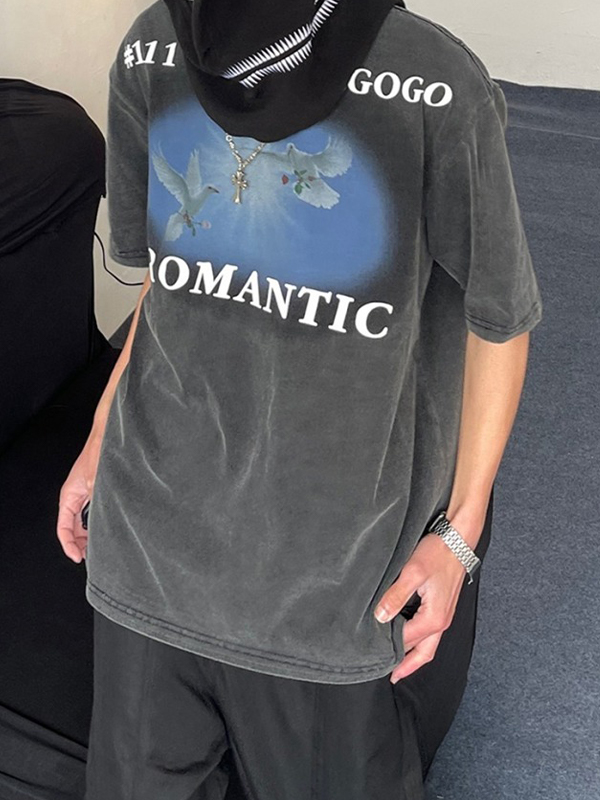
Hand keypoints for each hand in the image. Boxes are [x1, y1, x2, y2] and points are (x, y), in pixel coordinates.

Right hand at [56, 426, 104, 562]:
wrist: (110, 435)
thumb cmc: (100, 452)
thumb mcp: (97, 483)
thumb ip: (97, 505)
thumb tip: (99, 527)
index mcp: (69, 496)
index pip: (63, 529)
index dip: (69, 546)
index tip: (78, 557)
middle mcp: (76, 497)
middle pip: (74, 529)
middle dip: (81, 544)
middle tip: (92, 557)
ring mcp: (87, 495)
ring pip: (85, 522)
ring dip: (91, 535)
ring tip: (101, 546)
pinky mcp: (98, 492)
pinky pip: (95, 513)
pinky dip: (99, 523)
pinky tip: (110, 529)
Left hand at [374, 532, 471, 682]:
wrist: (458, 539)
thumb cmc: (438, 553)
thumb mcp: (413, 573)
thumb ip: (396, 596)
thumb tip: (380, 617)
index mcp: (434, 618)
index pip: (407, 641)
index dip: (390, 649)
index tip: (373, 656)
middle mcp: (441, 621)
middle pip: (423, 653)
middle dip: (407, 666)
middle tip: (391, 676)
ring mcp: (444, 615)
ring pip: (429, 645)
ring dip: (413, 655)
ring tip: (397, 662)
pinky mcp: (443, 606)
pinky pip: (431, 632)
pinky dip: (419, 642)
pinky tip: (409, 638)